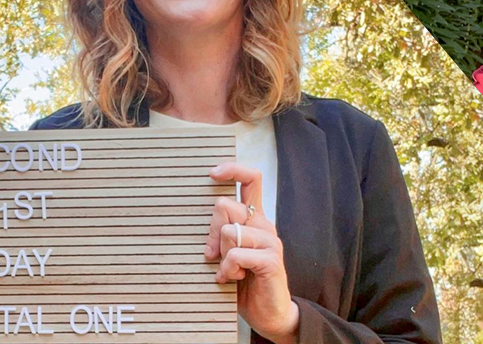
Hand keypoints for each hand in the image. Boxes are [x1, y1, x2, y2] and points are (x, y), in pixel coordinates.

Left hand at [206, 162, 298, 343]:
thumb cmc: (246, 282)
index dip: (233, 170)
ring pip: (229, 232)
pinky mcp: (271, 260)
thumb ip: (223, 234)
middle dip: (211, 231)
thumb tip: (211, 221)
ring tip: (229, 271)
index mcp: (256, 219)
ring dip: (221, 256)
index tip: (213, 172)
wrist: (270, 313)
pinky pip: (236, 255)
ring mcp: (270, 242)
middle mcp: (265, 225)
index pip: (251, 180)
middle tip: (214, 255)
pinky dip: (227, 270)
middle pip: (226, 206)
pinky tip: (232, 279)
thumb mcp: (230, 253)